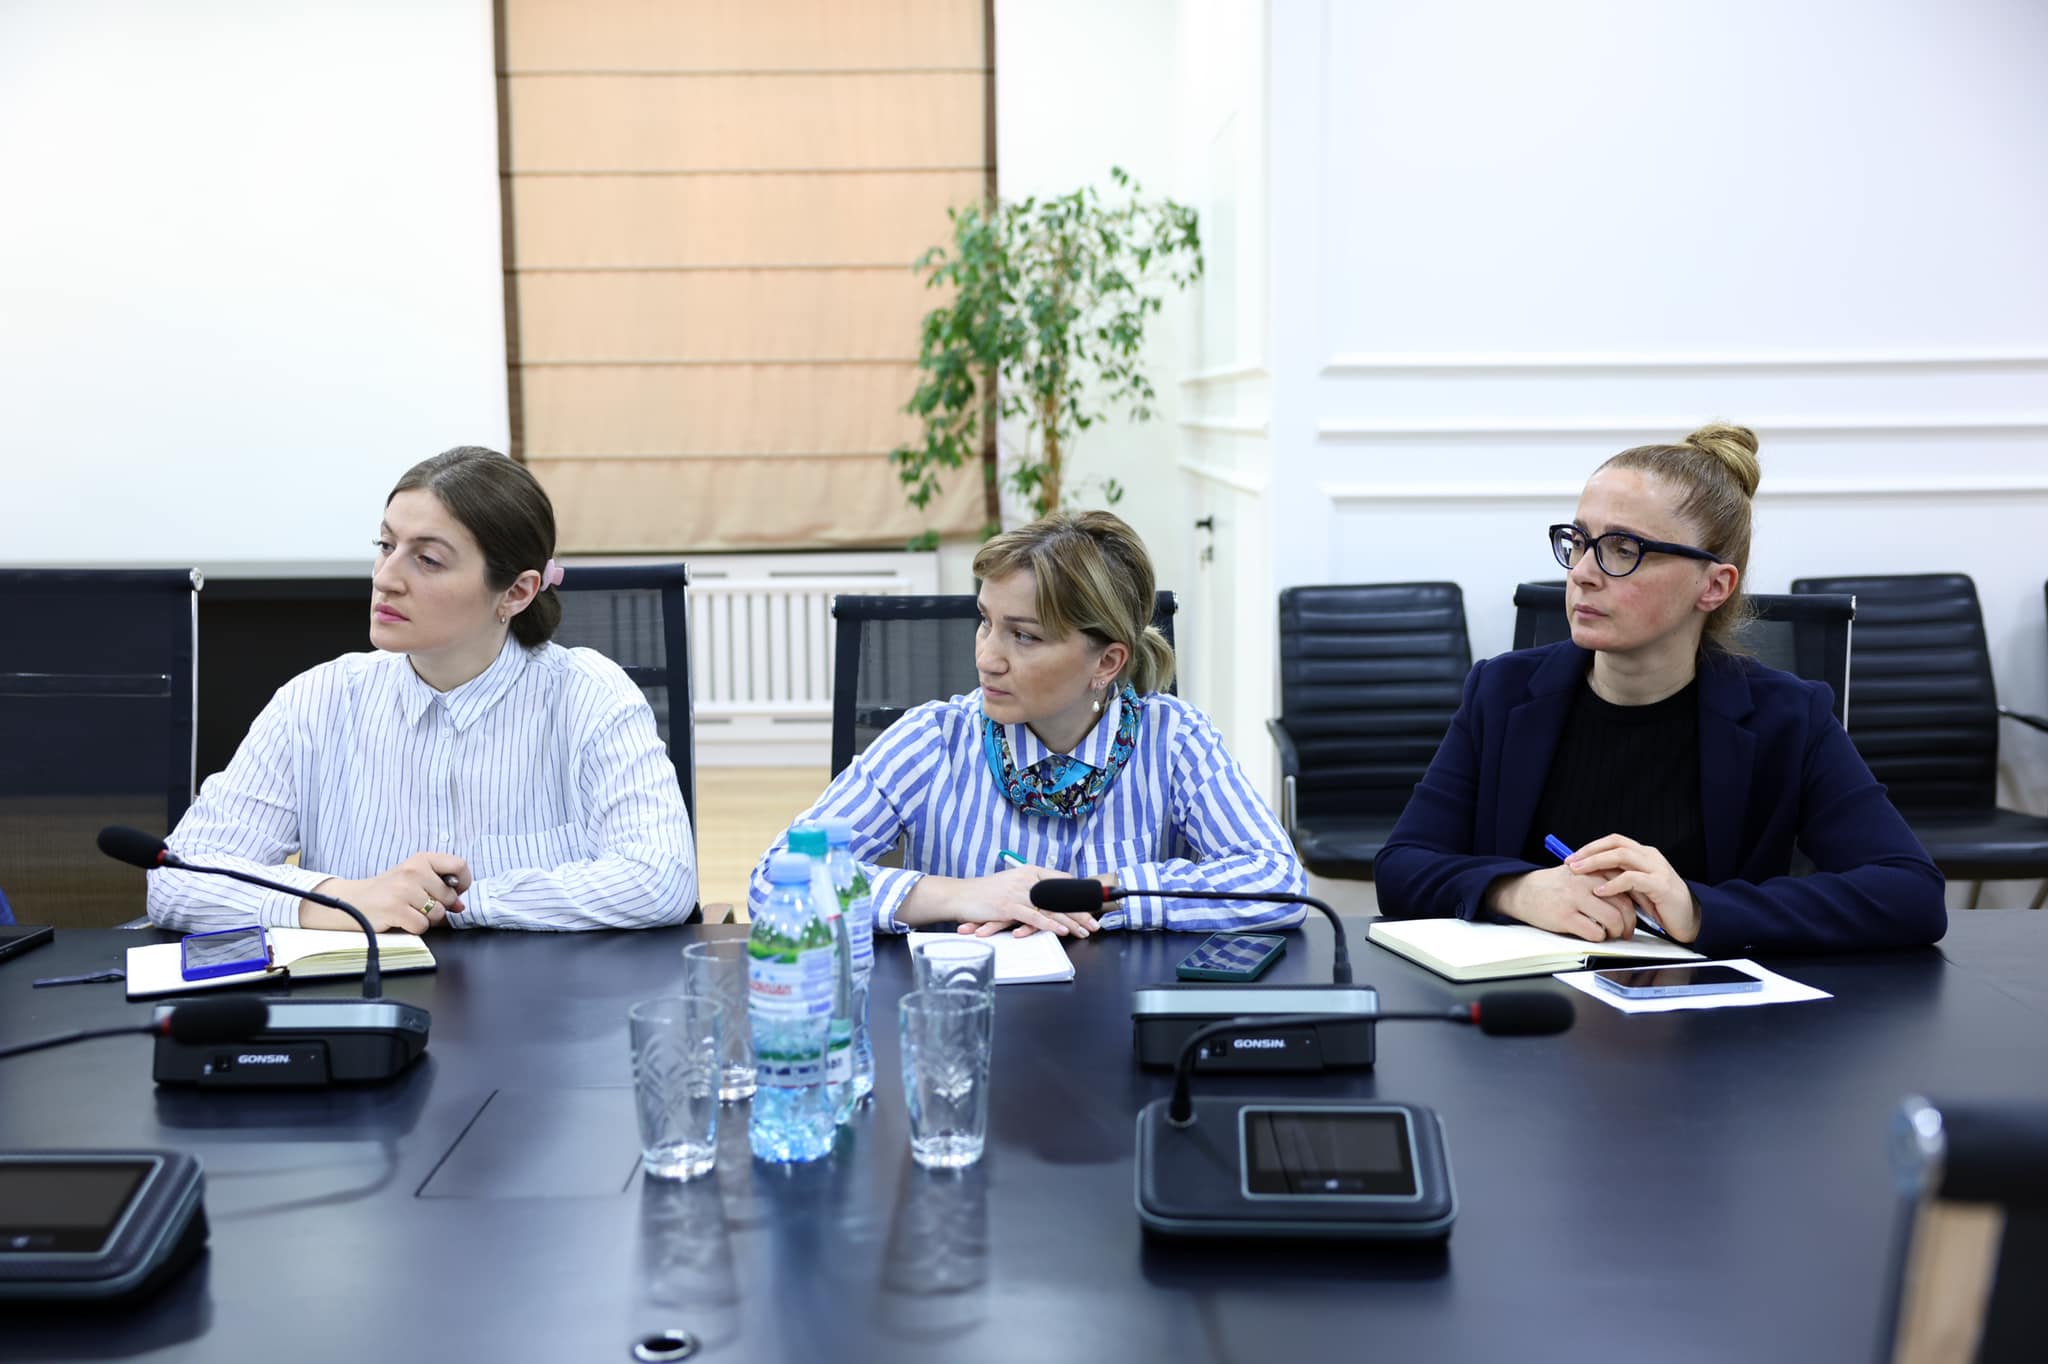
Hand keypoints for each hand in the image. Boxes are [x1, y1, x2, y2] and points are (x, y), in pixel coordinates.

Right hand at [302, 852, 471, 934]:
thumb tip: (460, 906)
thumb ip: (440, 887)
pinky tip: (401, 919)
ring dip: (426, 919)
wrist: (354, 900)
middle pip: (449, 897)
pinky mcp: (395, 909)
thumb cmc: (389, 890)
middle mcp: (413, 871)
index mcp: (421, 859)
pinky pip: (422, 926)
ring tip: (408, 911)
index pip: (459, 865)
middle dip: (439, 907)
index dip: (463, 883)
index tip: (454, 891)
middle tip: (419, 904)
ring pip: (437, 914)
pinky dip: (414, 928)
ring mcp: (403, 890)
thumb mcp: (415, 878)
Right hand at [899, 863, 1097, 937]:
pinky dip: (1049, 924)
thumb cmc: (985, 894)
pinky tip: (1061, 930)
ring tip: (1085, 930)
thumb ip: (1030, 889)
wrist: (960, 896)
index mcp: (1029, 871)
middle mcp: (1026, 879)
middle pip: (1059, 895)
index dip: (1078, 893)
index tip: (1092, 905)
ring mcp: (1017, 892)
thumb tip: (1049, 898)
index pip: (1060, 880)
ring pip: (1051, 907)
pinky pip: (1034, 916)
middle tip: (1095, 922)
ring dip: (1070, 921)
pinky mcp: (1008, 906)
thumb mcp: (1011, 885)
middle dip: (1080, 911)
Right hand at [1491, 863, 1636, 942]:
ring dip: (1616, 931)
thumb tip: (1635, 897)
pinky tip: (1594, 934)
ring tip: (1611, 933)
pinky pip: (1595, 932)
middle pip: (1624, 905)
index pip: (1627, 886)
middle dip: (1629, 922)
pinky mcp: (1565, 916)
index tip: (1638, 914)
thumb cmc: (1557, 886)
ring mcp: (1574, 898)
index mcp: (1593, 869)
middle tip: (1626, 930)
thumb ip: (1605, 879)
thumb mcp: (1582, 874)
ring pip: (1612, 919)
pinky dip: (1599, 937)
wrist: (1524, 891)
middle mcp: (1585, 881)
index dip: (1637, 904)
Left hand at [1565, 835, 1699, 943]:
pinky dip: (1613, 883)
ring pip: (1622, 856)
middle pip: (1615, 844)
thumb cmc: (1659, 904)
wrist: (1688, 919)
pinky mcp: (1661, 885)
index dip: (1591, 847)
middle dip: (1589, 852)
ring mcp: (1657, 869)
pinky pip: (1633, 879)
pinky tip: (1600, 890)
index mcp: (1643, 854)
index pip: (1613, 841)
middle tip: (1570, 863)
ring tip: (1579, 872)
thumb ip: (1617, 877)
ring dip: (1597, 862)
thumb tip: (1587, 873)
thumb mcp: (1634, 888)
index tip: (1571, 857)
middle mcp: (1650, 857)